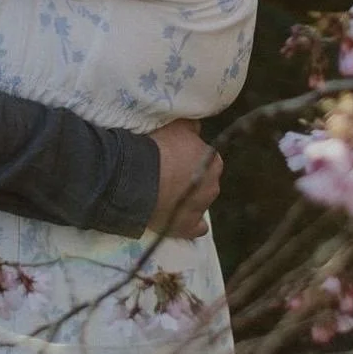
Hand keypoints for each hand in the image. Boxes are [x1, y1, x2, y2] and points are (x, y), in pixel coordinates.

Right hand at [147, 118, 221, 238]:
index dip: (189, 156)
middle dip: (191, 177)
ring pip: (199, 201)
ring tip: (166, 193)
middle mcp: (213, 185)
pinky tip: (178, 217)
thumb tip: (197, 127)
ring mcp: (202, 208)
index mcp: (213, 160)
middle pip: (204, 180)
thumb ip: (191, 126)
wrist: (139, 177)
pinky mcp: (189, 227)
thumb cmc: (158, 147)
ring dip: (188, 198)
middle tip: (169, 173)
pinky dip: (189, 222)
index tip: (175, 155)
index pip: (205, 157)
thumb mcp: (177, 125)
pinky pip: (196, 227)